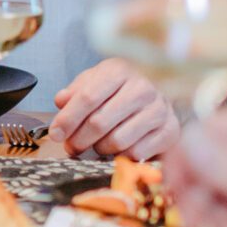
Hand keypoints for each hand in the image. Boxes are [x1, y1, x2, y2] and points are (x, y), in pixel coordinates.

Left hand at [49, 60, 179, 158]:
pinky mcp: (170, 130)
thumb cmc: (120, 89)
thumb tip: (61, 101)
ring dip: (99, 148)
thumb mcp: (95, 82)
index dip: (68, 119)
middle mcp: (142, 88)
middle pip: (100, 122)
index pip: (88, 97)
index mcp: (120, 71)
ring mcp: (159, 109)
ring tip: (96, 145)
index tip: (56, 133)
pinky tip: (118, 148)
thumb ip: (76, 91)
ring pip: (117, 141)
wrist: (159, 93)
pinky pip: (136, 153)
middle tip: (72, 146)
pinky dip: (121, 156)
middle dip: (79, 139)